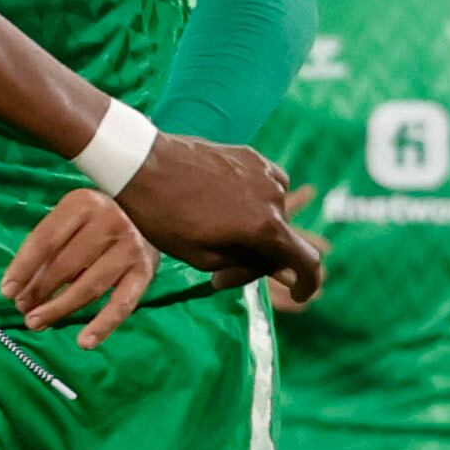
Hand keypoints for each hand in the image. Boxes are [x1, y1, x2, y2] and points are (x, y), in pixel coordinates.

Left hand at [1, 188, 155, 345]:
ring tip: (35, 323)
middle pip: (65, 266)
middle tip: (22, 310)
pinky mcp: (145, 271)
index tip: (6, 292)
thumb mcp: (70, 219)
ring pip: (88, 287)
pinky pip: (122, 304)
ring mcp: (129, 248)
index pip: (45, 240)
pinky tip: (84, 343)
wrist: (149, 212)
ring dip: (59, 309)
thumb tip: (18, 289)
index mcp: (82, 205)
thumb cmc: (95, 219)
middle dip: (38, 292)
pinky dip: (103, 325)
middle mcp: (109, 223)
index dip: (23, 268)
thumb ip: (47, 248)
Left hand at [115, 133, 324, 301]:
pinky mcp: (251, 156)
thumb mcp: (204, 258)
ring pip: (273, 211)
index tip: (298, 294)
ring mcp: (264, 172)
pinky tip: (228, 203)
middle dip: (259, 258)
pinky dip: (255, 200)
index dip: (309, 284)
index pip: (308, 262)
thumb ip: (248, 265)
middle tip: (220, 270)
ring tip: (215, 230)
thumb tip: (280, 270)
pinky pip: (267, 184)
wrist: (140, 166)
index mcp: (266, 229)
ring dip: (255, 226)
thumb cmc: (165, 219)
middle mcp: (274, 198)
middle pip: (282, 238)